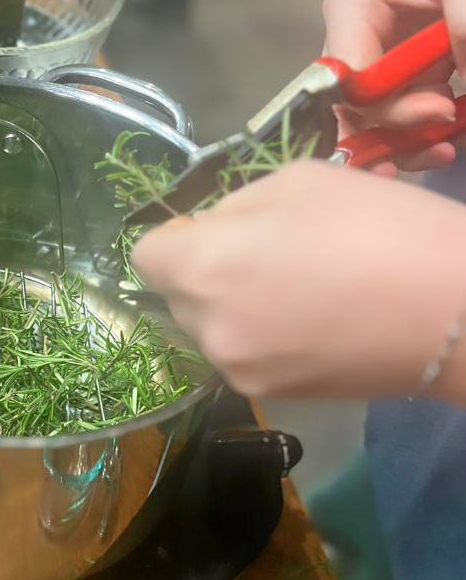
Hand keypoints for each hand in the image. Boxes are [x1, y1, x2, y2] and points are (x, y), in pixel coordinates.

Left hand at [131, 160, 465, 400]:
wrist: (453, 312)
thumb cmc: (377, 227)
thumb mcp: (297, 181)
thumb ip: (233, 207)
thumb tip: (207, 230)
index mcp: (203, 266)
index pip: (144, 256)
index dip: (175, 238)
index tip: (214, 231)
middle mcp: (205, 326)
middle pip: (176, 295)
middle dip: (205, 272)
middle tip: (267, 254)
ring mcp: (236, 369)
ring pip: (209, 329)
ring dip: (233, 307)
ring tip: (297, 289)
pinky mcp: (269, 398)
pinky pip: (243, 356)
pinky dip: (261, 338)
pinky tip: (313, 321)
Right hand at [322, 0, 465, 176]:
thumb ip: (463, 28)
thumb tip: (462, 95)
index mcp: (353, 7)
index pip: (349, 77)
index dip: (388, 106)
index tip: (442, 109)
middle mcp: (355, 40)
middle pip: (354, 110)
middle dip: (394, 136)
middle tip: (443, 144)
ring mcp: (380, 61)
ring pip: (374, 125)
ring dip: (408, 145)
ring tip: (449, 144)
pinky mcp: (406, 76)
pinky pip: (401, 122)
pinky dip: (423, 137)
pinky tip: (448, 139)